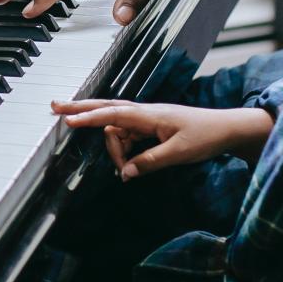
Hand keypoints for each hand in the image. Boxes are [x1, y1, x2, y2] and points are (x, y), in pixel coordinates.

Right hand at [51, 100, 273, 178]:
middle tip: (55, 108)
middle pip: (106, 109)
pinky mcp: (151, 128)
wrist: (226, 128)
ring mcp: (147, 120)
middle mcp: (144, 113)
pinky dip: (123, 151)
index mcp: (149, 115)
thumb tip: (125, 173)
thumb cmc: (205, 136)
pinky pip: (128, 137)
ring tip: (123, 171)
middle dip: (81, 109)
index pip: (113, 114)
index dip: (90, 118)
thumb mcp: (177, 153)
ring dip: (114, 150)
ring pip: (117, 131)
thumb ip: (149, 162)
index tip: (68, 121)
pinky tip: (127, 165)